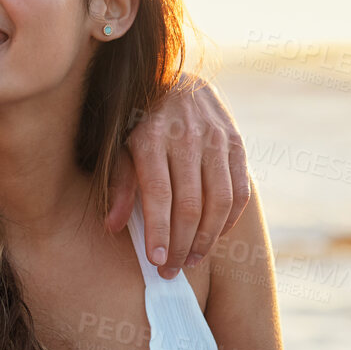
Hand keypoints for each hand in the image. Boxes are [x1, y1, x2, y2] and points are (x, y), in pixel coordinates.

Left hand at [105, 76, 248, 279]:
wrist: (175, 79)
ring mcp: (215, 138)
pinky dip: (229, 221)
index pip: (159, 193)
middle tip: (171, 270)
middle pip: (190, 203)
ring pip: (219, 202)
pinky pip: (239, 192)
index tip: (157, 262)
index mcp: (150, 134)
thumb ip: (119, 183)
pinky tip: (214, 237)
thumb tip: (111, 226)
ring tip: (192, 260)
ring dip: (207, 239)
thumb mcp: (119, 144)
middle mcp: (185, 135)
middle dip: (181, 244)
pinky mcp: (236, 143)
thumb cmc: (138, 120)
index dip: (159, 231)